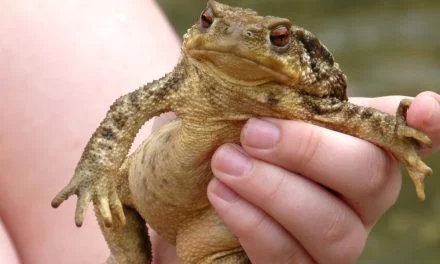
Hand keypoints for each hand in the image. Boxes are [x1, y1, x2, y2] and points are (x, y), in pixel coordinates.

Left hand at [207, 91, 439, 263]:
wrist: (206, 180)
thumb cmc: (234, 137)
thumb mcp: (253, 109)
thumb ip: (276, 95)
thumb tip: (269, 77)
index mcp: (358, 147)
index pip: (405, 136)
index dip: (430, 127)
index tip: (424, 110)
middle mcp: (362, 196)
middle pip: (369, 177)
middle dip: (309, 151)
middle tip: (252, 133)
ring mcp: (336, 238)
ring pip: (332, 227)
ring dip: (273, 191)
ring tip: (225, 163)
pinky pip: (287, 256)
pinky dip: (252, 223)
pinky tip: (221, 193)